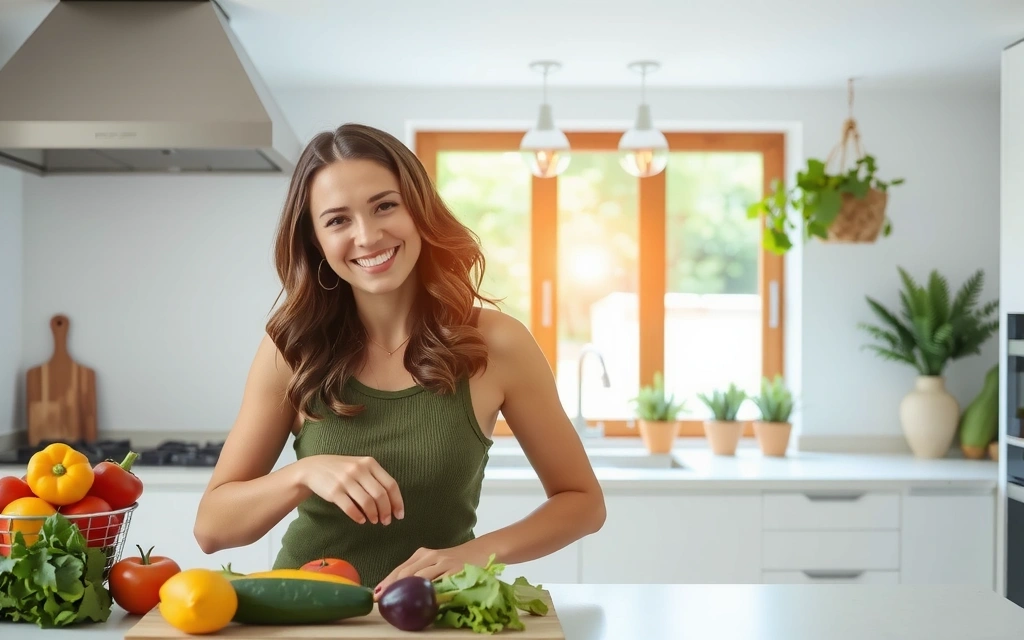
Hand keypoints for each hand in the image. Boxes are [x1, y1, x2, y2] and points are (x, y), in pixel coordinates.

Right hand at [297, 455, 403, 524]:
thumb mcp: (360, 466)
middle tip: (386, 521)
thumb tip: (392, 502)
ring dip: (373, 515)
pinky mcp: (334, 491)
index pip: (390, 484)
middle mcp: (359, 470)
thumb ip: (375, 479)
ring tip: (374, 521)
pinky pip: (350, 508)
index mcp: (370, 463)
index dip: (397, 501)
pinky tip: (361, 520)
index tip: (399, 515)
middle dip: (386, 511)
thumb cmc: (342, 470)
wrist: (313, 468)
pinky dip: (358, 517)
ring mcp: (346, 480)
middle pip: (380, 495)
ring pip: (367, 502)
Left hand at [374, 543, 493, 598]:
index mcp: (423, 554)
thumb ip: (420, 573)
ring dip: (408, 592)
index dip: (387, 582)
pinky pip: (440, 584)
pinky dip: (430, 594)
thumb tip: (399, 592)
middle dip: (393, 588)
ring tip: (399, 604)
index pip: (400, 569)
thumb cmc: (454, 561)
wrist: (480, 551)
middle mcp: (431, 556)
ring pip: (421, 578)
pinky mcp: (456, 570)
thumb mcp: (435, 563)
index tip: (376, 595)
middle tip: (384, 602)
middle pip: (406, 573)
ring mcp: (444, 562)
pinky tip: (424, 603)